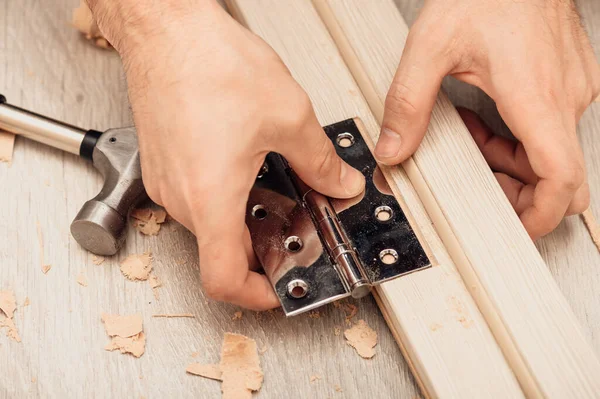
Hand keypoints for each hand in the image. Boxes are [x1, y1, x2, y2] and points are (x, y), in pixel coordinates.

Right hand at [87, 0, 364, 308]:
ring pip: (211, 226)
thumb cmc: (209, 62)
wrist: (166, 30)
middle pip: (222, 253)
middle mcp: (181, 197)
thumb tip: (339, 183)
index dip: (257, 296)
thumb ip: (319, 162)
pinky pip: (199, 200)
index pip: (224, 278)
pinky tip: (252, 170)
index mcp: (210, 196)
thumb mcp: (287, 116)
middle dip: (264, 251)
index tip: (281, 290)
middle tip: (296, 233)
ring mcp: (167, 182)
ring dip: (247, 221)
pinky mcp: (164, 165)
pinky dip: (228, 199)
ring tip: (278, 196)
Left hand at [376, 0, 599, 238]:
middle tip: (479, 187)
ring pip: (553, 153)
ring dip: (513, 163)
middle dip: (519, 192)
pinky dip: (520, 139)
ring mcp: (572, 88)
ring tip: (473, 146)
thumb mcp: (432, 46)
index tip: (518, 228)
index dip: (541, 214)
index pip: (560, 178)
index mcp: (536, 97)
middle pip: (557, 174)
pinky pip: (551, 128)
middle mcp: (564, 97)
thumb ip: (407, 102)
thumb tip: (392, 148)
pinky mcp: (568, 79)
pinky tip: (487, 124)